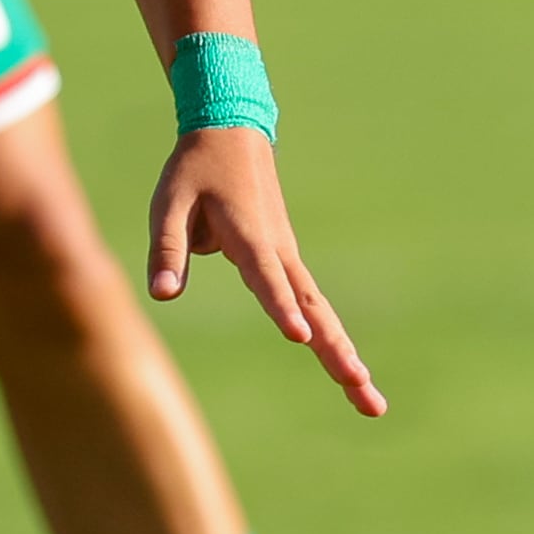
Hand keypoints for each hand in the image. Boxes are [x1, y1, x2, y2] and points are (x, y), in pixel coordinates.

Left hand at [143, 126, 382, 416]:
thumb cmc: (195, 170)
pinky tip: (347, 370)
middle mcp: (279, 254)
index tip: (300, 338)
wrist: (231, 132)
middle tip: (363, 390)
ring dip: (344, 355)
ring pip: (322, 314)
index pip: (266, 280)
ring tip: (371, 401)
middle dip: (337, 353)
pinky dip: (332, 338)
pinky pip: (313, 306)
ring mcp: (289, 260)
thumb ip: (166, 250)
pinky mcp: (287, 263)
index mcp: (250, 238)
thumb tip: (162, 295)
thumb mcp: (168, 204)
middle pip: (314, 311)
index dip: (281, 308)